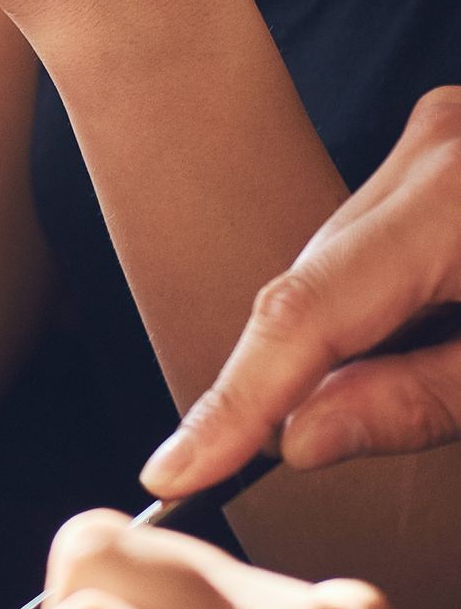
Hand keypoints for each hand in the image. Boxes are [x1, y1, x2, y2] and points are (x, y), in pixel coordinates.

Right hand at [143, 87, 460, 495]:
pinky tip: (410, 340)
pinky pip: (372, 241)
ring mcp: (444, 140)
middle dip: (283, 381)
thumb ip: (416, 403)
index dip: (231, 402)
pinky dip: (368, 307)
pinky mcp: (453, 152)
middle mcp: (439, 148)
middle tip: (260, 461)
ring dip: (330, 346)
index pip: (304, 314)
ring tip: (375, 398)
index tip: (176, 468)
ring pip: (334, 265)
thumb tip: (298, 440)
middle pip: (310, 286)